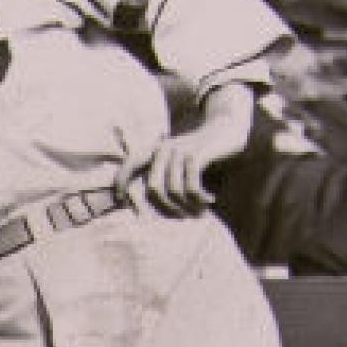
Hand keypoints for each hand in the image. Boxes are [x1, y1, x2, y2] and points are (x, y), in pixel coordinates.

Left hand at [115, 83, 253, 217]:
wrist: (225, 129)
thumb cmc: (200, 152)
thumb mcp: (177, 160)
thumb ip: (164, 175)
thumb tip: (151, 204)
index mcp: (155, 151)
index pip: (129, 166)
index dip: (121, 183)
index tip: (121, 200)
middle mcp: (163, 150)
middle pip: (153, 189)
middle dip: (166, 209)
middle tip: (182, 217)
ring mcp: (179, 152)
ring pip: (174, 191)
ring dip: (187, 207)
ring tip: (199, 212)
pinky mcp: (196, 156)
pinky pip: (191, 187)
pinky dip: (200, 199)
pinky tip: (209, 201)